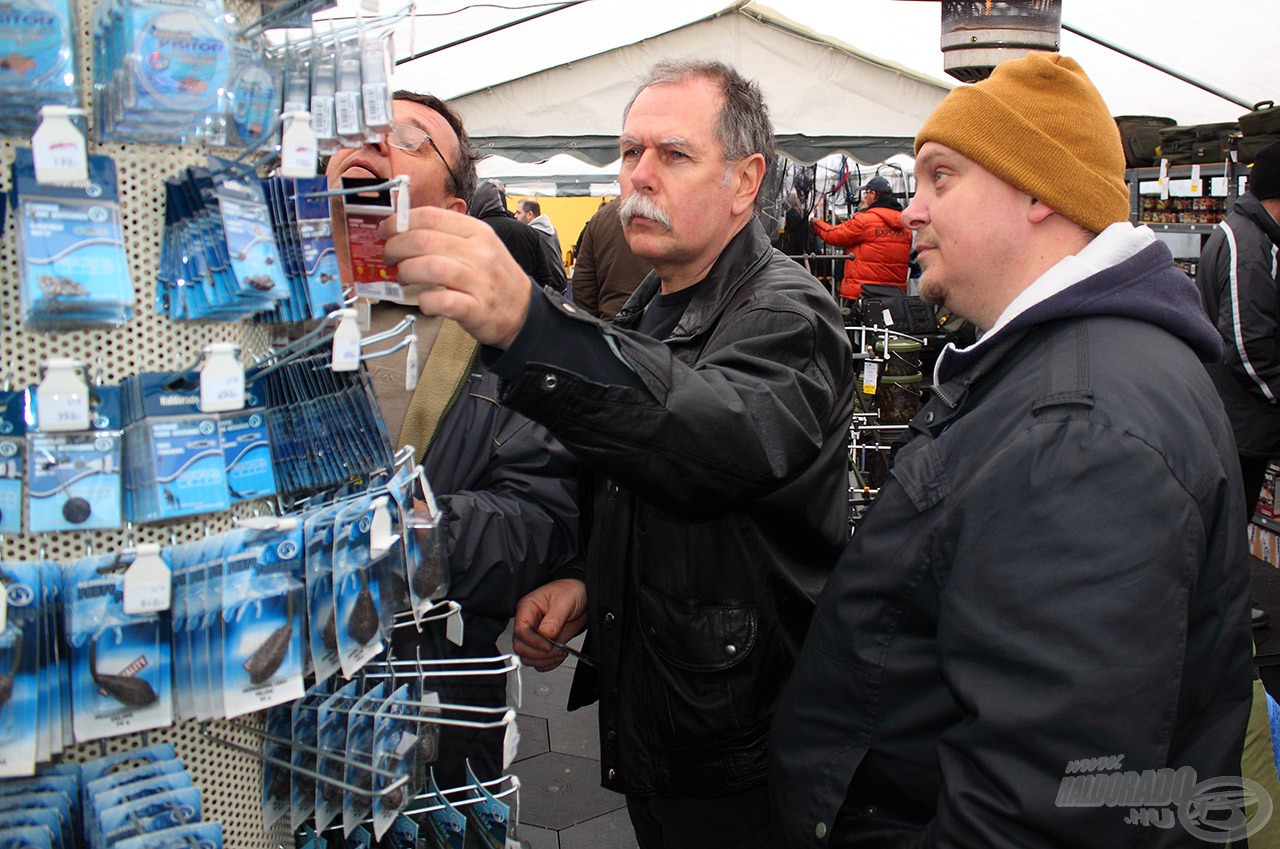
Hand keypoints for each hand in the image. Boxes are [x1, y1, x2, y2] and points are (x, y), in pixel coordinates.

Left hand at [379, 206, 531, 348]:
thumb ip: (447, 235)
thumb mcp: (479, 245)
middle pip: (423, 240)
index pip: (430, 216)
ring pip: (429, 267)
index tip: (385, 230)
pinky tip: (424, 301)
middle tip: (388, 256)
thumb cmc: (494, 278)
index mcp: (476, 232)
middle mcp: (479, 253)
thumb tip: (404, 229)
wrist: (523, 311)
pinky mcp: (476, 308)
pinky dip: (425, 301)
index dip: (399, 222)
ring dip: (406, 272)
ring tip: (402, 277)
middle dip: (395, 247)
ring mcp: (478, 281)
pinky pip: (441, 301)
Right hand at [513, 578, 587, 671]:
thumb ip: (554, 619)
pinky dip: (548, 664)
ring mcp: (535, 635)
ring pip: (527, 657)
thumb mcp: (564, 601)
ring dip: (544, 660)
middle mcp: (528, 623)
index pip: (520, 630)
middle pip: (520, 646)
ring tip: (559, 653)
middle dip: (538, 653)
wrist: (582, 596)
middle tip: (556, 650)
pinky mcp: (543, 644)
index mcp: (527, 608)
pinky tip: (557, 657)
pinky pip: (538, 661)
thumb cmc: (570, 592)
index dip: (533, 641)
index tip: (548, 645)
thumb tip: (545, 633)